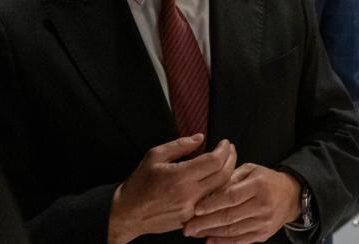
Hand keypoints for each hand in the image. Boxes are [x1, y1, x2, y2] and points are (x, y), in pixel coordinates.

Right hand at [107, 135, 236, 243]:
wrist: (127, 213)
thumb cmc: (139, 184)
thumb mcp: (154, 156)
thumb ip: (179, 145)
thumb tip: (200, 138)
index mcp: (179, 176)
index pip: (213, 161)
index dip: (224, 150)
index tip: (225, 143)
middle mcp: (188, 194)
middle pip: (223, 175)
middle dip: (231, 159)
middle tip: (230, 150)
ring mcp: (191, 209)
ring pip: (221, 191)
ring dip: (229, 175)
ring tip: (227, 163)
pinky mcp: (190, 219)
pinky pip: (212, 203)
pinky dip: (219, 191)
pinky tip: (218, 181)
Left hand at [184, 163, 302, 241]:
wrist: (290, 196)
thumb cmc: (265, 180)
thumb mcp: (250, 170)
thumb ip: (230, 178)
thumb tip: (208, 190)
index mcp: (258, 185)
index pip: (231, 197)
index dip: (212, 204)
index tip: (196, 209)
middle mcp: (262, 204)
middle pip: (230, 216)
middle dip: (206, 223)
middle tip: (188, 226)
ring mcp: (263, 221)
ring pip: (233, 231)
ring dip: (211, 233)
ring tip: (195, 233)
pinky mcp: (263, 234)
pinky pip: (240, 240)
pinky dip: (224, 242)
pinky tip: (210, 241)